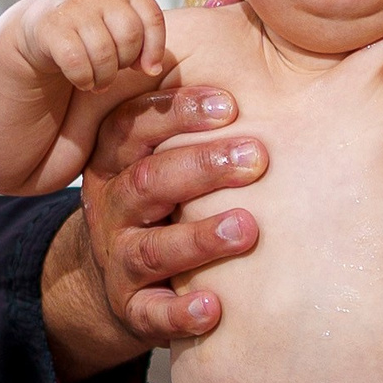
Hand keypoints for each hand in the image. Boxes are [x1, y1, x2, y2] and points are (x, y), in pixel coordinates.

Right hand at [17, 0, 169, 94]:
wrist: (39, 23)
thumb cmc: (89, 31)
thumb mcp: (117, 26)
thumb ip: (141, 41)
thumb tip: (151, 69)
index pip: (151, 16)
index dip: (154, 48)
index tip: (147, 69)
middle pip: (130, 36)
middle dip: (125, 62)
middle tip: (114, 71)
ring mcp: (74, 8)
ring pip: (104, 54)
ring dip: (105, 78)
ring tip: (99, 82)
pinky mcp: (52, 28)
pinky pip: (78, 63)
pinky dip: (84, 79)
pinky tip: (83, 81)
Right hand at [41, 84, 265, 380]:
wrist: (115, 283)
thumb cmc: (163, 205)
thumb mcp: (162, 158)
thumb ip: (196, 124)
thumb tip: (269, 68)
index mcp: (117, 161)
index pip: (135, 125)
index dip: (178, 112)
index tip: (231, 105)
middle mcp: (113, 207)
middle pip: (148, 182)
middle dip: (202, 167)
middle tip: (257, 158)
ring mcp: (119, 260)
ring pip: (150, 249)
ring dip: (198, 239)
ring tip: (246, 229)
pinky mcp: (132, 309)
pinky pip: (151, 313)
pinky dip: (179, 313)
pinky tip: (212, 307)